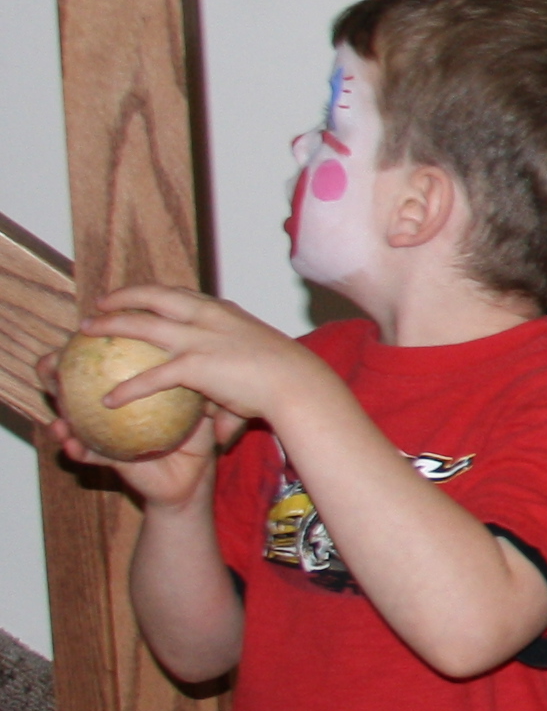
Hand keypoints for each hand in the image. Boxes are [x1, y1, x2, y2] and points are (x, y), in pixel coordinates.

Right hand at [34, 349, 239, 512]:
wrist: (194, 476)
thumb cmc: (197, 435)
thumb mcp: (202, 403)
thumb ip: (199, 380)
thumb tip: (206, 351)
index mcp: (132, 390)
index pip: (106, 363)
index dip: (89, 347)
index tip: (81, 330)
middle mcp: (110, 409)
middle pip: (75, 385)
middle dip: (56, 372)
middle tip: (51, 362)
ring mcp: (104, 433)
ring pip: (70, 419)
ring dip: (57, 411)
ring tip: (52, 401)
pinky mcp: (106, 459)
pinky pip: (87, 453)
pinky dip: (75, 448)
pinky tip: (69, 443)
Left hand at [60, 289, 306, 495]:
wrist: (297, 383)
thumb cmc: (284, 377)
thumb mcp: (256, 362)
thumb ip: (230, 380)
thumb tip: (221, 417)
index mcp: (223, 311)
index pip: (180, 294)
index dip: (153, 293)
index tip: (135, 296)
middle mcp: (207, 316)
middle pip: (153, 297)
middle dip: (122, 297)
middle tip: (99, 305)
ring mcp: (199, 338)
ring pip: (141, 325)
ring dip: (109, 326)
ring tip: (86, 333)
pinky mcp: (195, 365)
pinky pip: (151, 377)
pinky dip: (128, 388)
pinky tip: (109, 399)